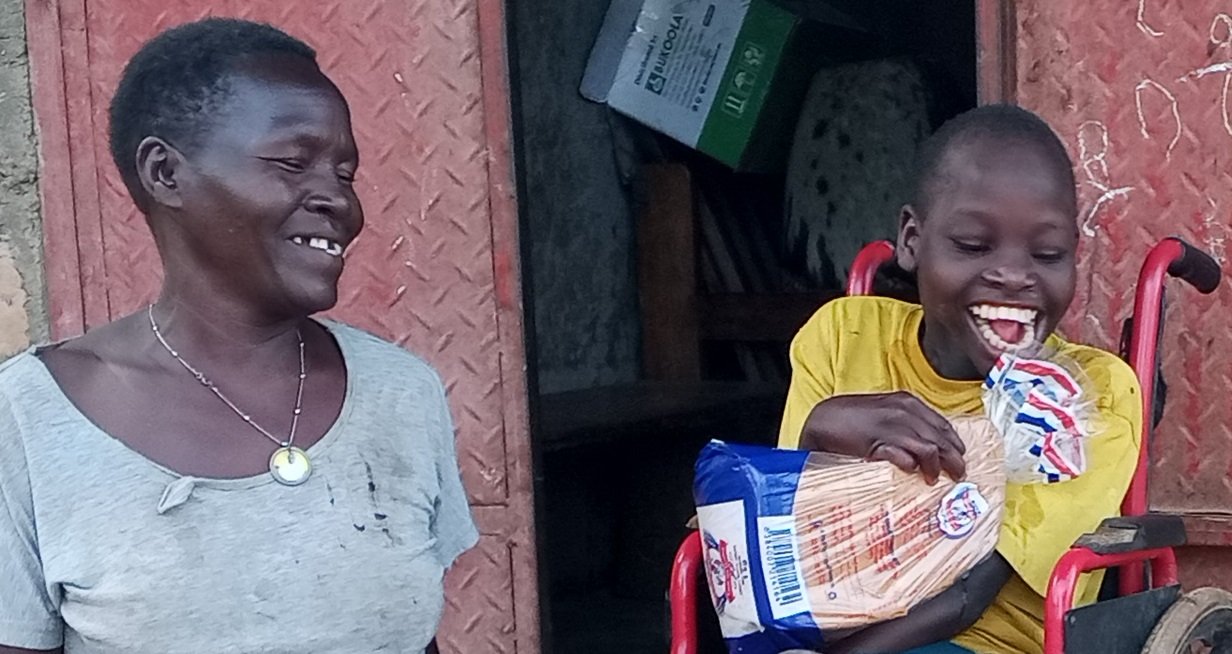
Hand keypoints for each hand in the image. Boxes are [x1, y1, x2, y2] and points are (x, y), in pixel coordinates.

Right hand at [798, 392, 965, 483]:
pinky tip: (913, 472)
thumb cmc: (853, 418)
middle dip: (953, 458)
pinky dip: (912, 466)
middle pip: (940, 438)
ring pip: (929, 448)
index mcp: (907, 402)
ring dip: (936, 466)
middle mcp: (904, 412)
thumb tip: (926, 444)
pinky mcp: (878, 443)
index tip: (960, 456)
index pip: (942, 424)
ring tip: (935, 479)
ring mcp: (892, 427)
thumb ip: (905, 423)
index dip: (954, 442)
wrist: (824, 420)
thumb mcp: (885, 413)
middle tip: (959, 474)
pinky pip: (904, 456)